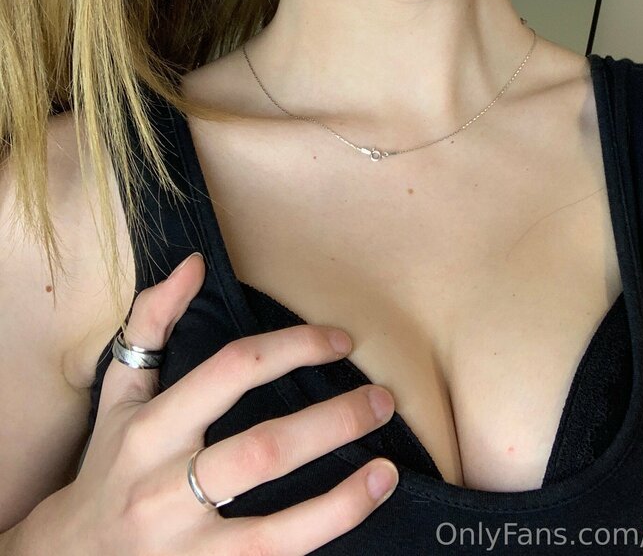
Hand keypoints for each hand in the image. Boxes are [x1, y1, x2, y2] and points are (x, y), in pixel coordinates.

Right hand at [40, 253, 398, 554]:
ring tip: (387, 464)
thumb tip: (194, 264)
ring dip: (341, 496)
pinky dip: (326, 531)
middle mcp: (165, 486)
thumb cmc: (106, 465)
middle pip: (262, 451)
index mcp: (150, 428)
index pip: (232, 371)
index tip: (340, 341)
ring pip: (273, 526)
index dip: (293, 347)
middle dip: (331, 422)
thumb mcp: (118, 393)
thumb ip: (151, 323)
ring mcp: (186, 545)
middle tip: (381, 398)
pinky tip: (363, 504)